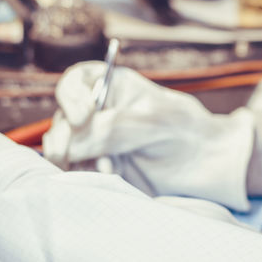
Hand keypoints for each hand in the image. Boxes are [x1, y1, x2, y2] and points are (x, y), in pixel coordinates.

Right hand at [42, 64, 254, 210]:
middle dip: (65, 140)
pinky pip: (75, 174)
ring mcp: (92, 142)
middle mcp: (95, 113)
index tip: (84, 117)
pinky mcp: (95, 169)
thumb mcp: (153, 121)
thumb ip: (113, 129)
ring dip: (77, 162)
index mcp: (109, 87)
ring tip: (109, 168)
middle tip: (73, 156)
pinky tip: (110, 177)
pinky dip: (86, 178)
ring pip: (63, 151)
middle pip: (60, 122)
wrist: (201, 163)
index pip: (74, 84)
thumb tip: (71, 143)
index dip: (71, 98)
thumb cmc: (183, 128)